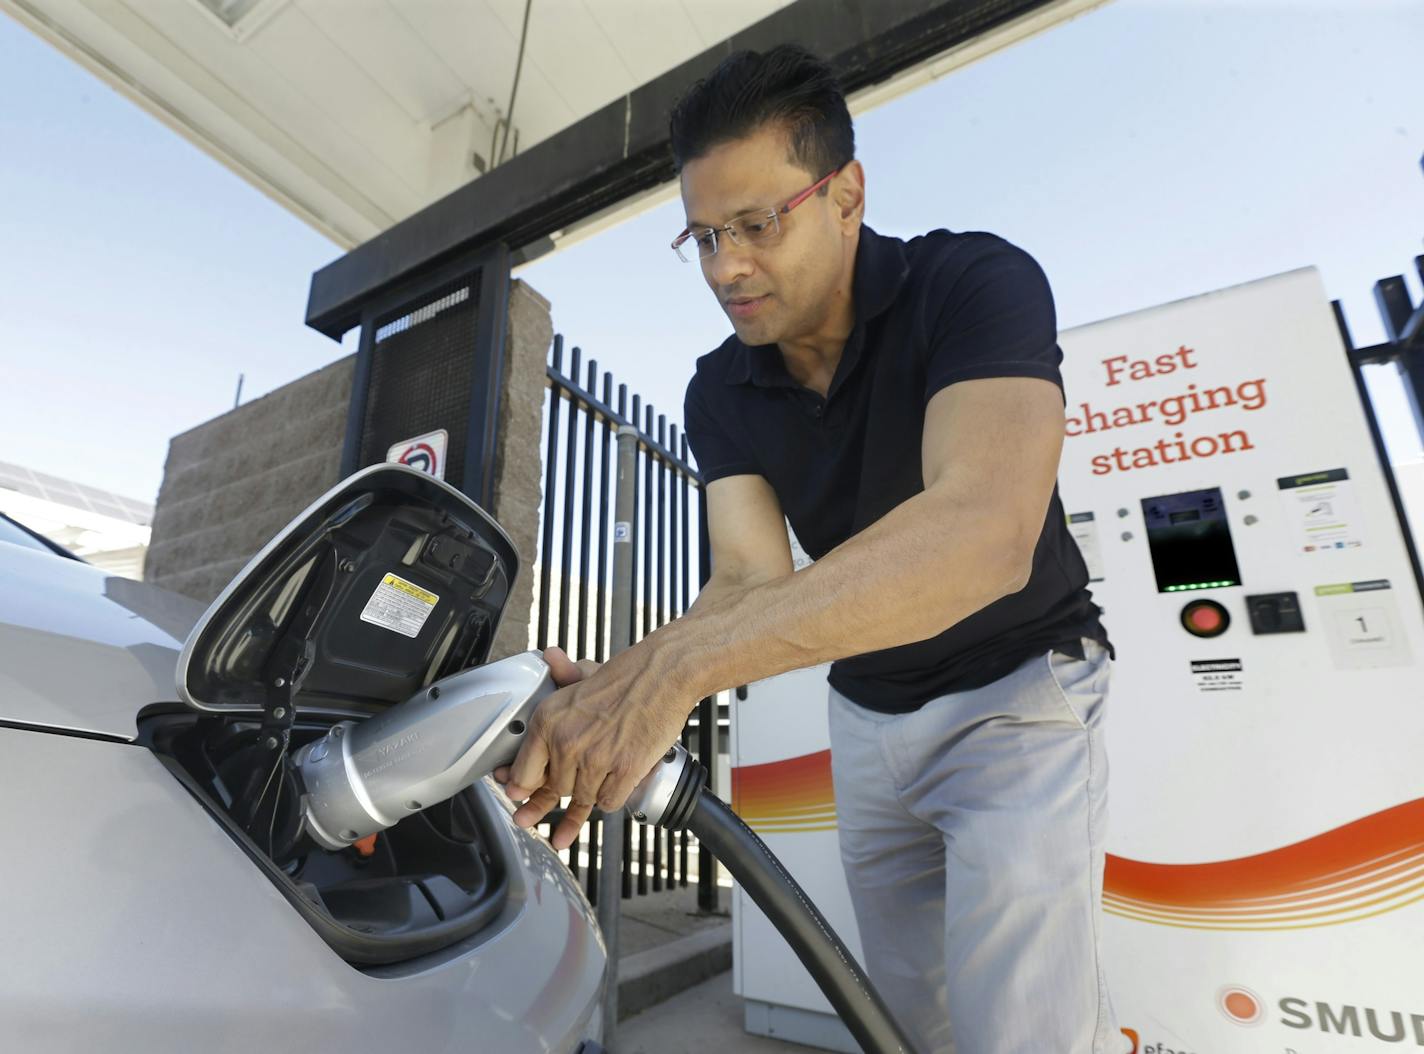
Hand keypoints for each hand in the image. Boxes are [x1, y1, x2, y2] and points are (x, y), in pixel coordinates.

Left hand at [497, 641, 697, 850]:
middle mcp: (566, 742)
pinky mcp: (624, 770)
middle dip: (569, 786)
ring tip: (609, 765)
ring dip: (595, 789)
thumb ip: (559, 678)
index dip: (524, 790)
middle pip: (557, 789)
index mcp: (547, 720)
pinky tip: (620, 777)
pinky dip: (615, 795)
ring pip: (584, 799)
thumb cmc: (627, 675)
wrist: (663, 674)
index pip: (524, 774)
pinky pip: (609, 802)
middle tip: (583, 775)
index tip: (522, 801)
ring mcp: (595, 759)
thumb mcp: (582, 675)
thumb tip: (546, 659)